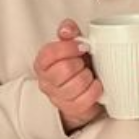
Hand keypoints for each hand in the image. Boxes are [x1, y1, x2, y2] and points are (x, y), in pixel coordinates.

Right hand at [34, 18, 103, 132]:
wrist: (82, 90)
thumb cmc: (76, 64)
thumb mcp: (72, 44)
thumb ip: (69, 31)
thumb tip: (66, 29)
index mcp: (43, 63)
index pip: (50, 54)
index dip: (69, 48)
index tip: (82, 46)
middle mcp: (46, 81)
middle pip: (64, 69)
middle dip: (80, 63)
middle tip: (84, 62)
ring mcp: (57, 97)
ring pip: (76, 85)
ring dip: (88, 77)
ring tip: (88, 73)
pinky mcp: (71, 109)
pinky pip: (85, 100)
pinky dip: (95, 90)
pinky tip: (94, 85)